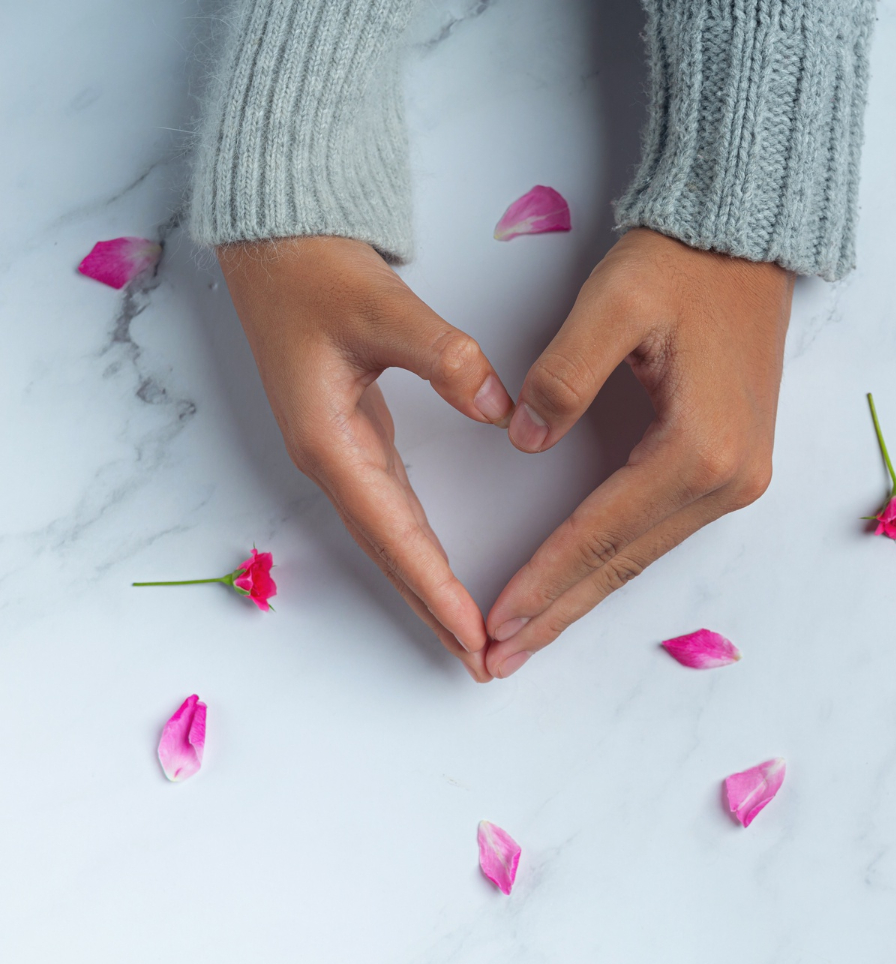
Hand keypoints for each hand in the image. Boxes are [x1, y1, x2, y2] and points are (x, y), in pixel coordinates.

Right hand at [219, 236, 513, 680]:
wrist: (275, 245)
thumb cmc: (317, 272)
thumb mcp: (383, 306)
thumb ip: (444, 355)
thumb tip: (499, 408)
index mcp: (330, 442)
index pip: (394, 533)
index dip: (435, 588)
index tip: (473, 634)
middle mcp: (332, 461)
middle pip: (390, 556)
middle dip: (434, 612)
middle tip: (482, 665)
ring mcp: (341, 454)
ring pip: (391, 540)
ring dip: (428, 590)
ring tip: (471, 639)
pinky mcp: (354, 440)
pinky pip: (393, 513)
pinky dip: (420, 551)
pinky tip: (442, 577)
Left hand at [483, 228, 792, 678]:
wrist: (746, 241)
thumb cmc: (680, 264)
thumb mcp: (612, 303)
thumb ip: (564, 376)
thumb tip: (525, 441)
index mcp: (699, 447)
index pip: (602, 532)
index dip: (543, 579)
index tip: (493, 621)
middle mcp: (729, 479)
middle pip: (625, 563)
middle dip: (558, 612)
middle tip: (497, 660)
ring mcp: (739, 478)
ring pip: (644, 555)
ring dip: (584, 596)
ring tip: (528, 636)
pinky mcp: (735, 468)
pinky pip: (661, 531)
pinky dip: (614, 562)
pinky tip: (580, 584)